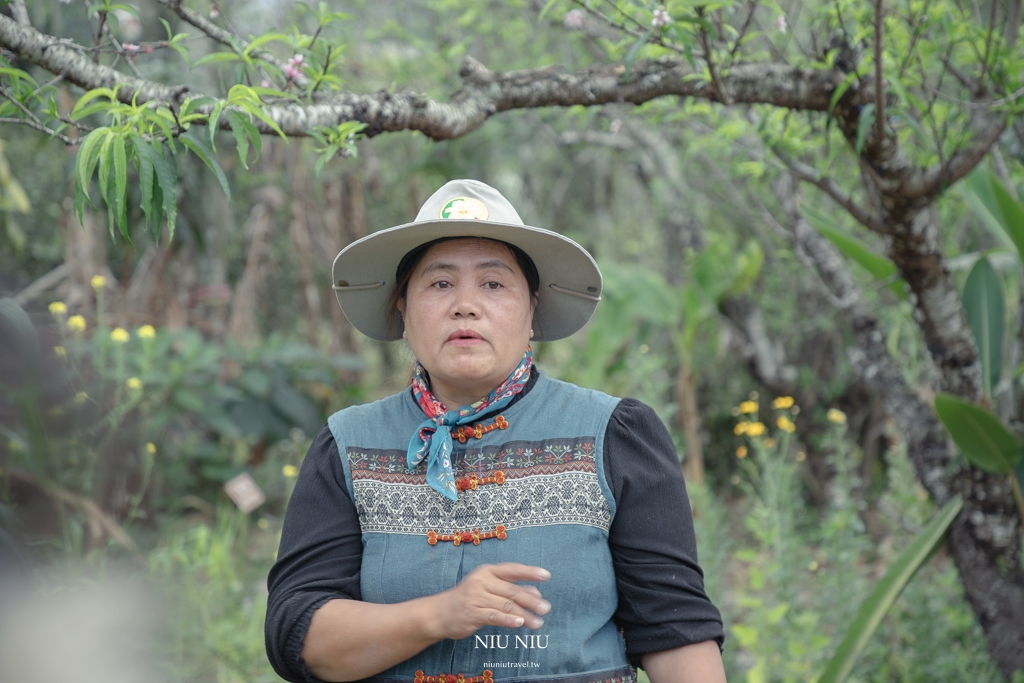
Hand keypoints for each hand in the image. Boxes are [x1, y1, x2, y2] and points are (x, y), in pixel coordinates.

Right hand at [430, 563, 550, 640]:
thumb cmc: (469, 599)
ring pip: (506, 605)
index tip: (546, 576)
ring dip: (524, 615)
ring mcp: (475, 597)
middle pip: (512, 590)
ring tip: (538, 622)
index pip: (512, 570)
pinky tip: (519, 623)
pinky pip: (494, 616)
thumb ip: (511, 590)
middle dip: (531, 600)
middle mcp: (481, 581)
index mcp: (487, 571)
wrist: (439, 613)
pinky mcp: (472, 613)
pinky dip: (508, 620)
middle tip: (546, 608)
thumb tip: (536, 594)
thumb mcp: (489, 590)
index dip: (530, 572)